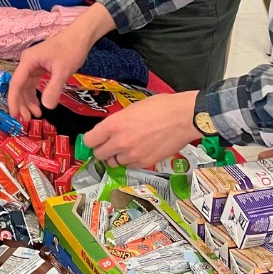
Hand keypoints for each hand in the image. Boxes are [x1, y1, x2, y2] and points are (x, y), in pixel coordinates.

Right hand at [8, 4, 116, 119]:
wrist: (81, 35)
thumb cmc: (71, 49)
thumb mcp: (63, 71)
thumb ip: (53, 88)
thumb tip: (46, 106)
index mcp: (28, 61)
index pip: (16, 84)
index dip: (13, 101)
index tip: (14, 116)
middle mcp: (27, 63)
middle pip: (19, 87)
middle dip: (22, 104)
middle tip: (27, 120)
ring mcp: (34, 65)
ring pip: (26, 86)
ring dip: (29, 101)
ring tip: (36, 115)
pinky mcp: (41, 67)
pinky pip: (34, 83)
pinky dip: (35, 94)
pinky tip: (40, 105)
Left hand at [84, 91, 199, 169]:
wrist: (183, 118)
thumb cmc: (160, 107)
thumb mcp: (132, 109)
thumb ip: (118, 122)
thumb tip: (111, 130)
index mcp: (113, 125)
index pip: (89, 140)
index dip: (92, 140)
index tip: (95, 139)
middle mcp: (119, 142)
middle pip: (99, 154)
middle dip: (103, 150)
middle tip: (109, 145)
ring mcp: (132, 155)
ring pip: (114, 162)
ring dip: (117, 156)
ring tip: (128, 148)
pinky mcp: (144, 163)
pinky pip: (130, 166)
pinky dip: (132, 161)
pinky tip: (140, 151)